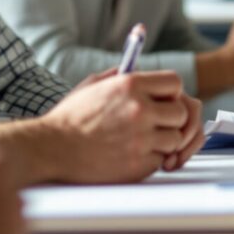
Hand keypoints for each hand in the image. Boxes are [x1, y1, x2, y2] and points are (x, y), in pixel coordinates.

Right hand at [42, 69, 198, 181]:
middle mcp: (139, 109)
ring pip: (174, 139)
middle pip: (181, 112)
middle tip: (154, 124)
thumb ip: (121, 76)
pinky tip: (130, 155)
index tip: (162, 101)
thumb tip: (140, 70)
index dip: (171, 93)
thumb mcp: (93, 86)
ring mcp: (141, 138)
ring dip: (162, 142)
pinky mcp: (138, 164)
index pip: (175, 82)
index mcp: (130, 85)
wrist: (51, 149)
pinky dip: (150, 159)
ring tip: (139, 141)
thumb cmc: (70, 118)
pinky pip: (160, 160)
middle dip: (170, 119)